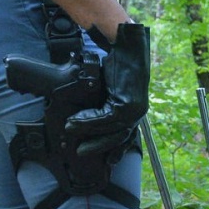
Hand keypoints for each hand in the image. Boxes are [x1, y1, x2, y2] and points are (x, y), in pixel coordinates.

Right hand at [66, 22, 150, 155]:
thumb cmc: (115, 64)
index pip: (126, 136)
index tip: (109, 161)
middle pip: (118, 137)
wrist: (124, 46)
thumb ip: (102, 104)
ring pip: (109, 128)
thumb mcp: (108, 89)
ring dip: (87, 131)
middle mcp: (138, 111)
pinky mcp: (126, 102)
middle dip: (99, 146)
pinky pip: (105, 118)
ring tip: (69, 130)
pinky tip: (74, 122)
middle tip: (81, 152)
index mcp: (135, 109)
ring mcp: (134, 108)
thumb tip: (86, 116)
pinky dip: (88, 120)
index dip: (116, 149)